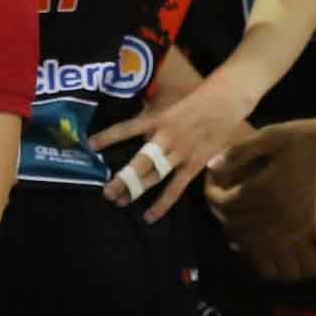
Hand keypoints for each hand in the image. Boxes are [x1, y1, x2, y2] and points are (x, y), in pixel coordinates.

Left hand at [94, 85, 247, 220]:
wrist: (226, 100)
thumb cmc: (197, 98)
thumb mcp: (170, 101)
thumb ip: (153, 113)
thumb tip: (136, 126)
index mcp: (158, 120)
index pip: (127, 128)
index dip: (108, 136)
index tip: (89, 145)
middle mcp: (166, 138)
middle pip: (140, 162)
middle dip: (122, 178)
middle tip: (106, 192)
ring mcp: (180, 153)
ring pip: (154, 176)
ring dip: (136, 190)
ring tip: (118, 202)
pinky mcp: (193, 164)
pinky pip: (175, 188)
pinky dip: (163, 204)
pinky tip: (149, 217)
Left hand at [203, 122, 315, 281]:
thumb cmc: (311, 138)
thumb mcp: (274, 135)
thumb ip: (240, 151)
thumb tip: (213, 166)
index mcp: (267, 188)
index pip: (227, 203)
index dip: (213, 196)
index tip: (213, 184)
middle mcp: (277, 214)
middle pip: (236, 224)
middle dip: (222, 214)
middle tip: (219, 200)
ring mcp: (293, 228)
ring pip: (252, 241)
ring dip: (237, 231)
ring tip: (232, 216)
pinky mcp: (306, 234)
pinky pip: (273, 247)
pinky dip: (257, 243)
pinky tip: (255, 231)